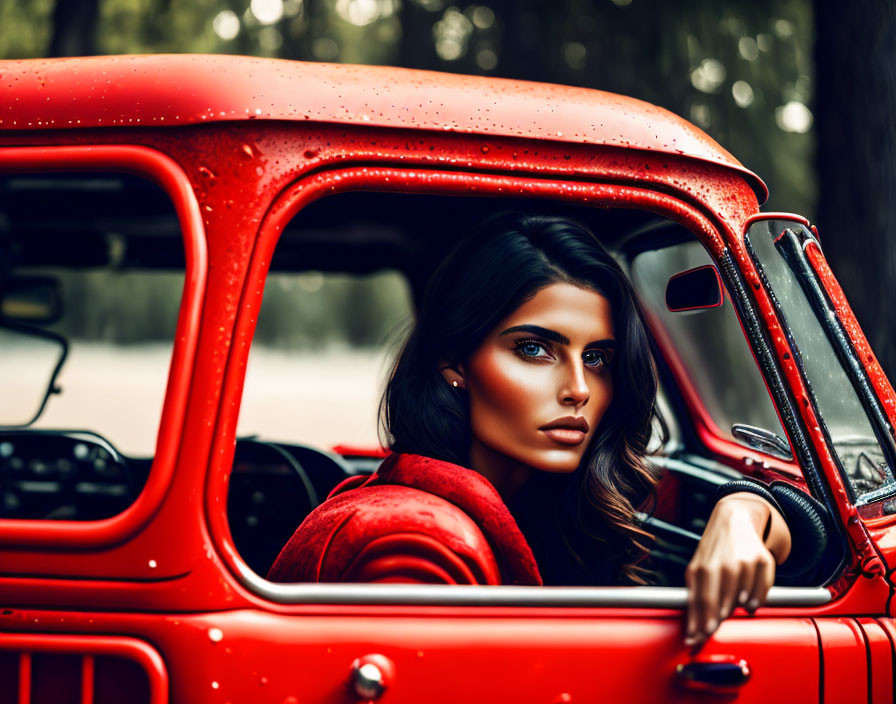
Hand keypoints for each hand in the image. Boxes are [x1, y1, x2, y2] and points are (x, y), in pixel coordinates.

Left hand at [683, 493, 790, 648]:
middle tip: (710, 633)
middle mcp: (722, 565)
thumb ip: (696, 595)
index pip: (700, 602)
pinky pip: (762, 591)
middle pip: (720, 603)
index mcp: (702, 568)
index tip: (695, 640)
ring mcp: (743, 563)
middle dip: (714, 622)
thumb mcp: (698, 568)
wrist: (733, 519)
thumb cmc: (714, 551)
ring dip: (737, 609)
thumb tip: (694, 627)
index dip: (698, 623)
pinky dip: (756, 600)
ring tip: (734, 610)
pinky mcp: (762, 560)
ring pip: (742, 599)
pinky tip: (749, 601)